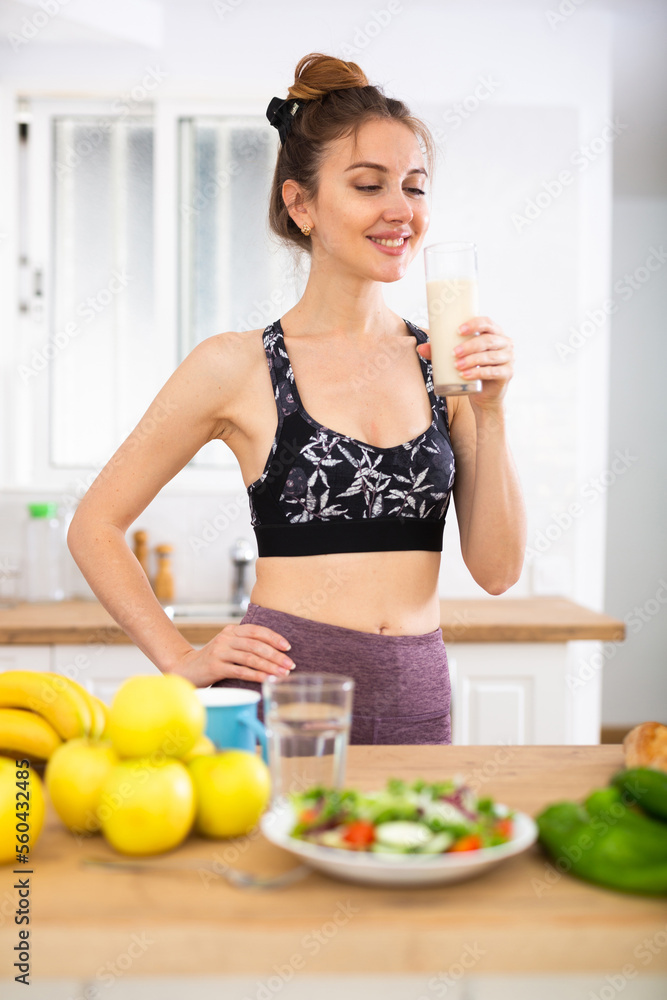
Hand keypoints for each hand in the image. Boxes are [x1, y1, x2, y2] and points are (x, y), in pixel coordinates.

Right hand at [169, 623, 294, 686]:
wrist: (186, 668)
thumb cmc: (213, 659)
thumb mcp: (227, 645)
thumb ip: (245, 643)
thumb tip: (275, 650)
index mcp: (231, 631)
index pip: (256, 630)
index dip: (273, 637)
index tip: (288, 647)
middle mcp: (226, 639)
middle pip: (256, 644)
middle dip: (276, 655)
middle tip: (290, 664)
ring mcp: (220, 652)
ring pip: (250, 658)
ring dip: (269, 666)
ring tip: (282, 674)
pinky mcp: (216, 667)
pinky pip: (240, 671)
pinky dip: (256, 675)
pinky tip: (267, 679)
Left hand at [417, 316, 514, 409]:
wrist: (485, 395)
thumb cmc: (472, 370)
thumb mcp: (457, 358)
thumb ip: (440, 352)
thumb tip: (420, 348)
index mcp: (494, 333)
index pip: (487, 323)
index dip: (474, 324)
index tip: (458, 331)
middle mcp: (505, 343)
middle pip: (488, 340)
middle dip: (470, 346)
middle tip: (453, 353)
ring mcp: (508, 358)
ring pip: (490, 357)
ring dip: (472, 360)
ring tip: (456, 365)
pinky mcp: (507, 374)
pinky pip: (493, 372)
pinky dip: (478, 373)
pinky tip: (465, 376)